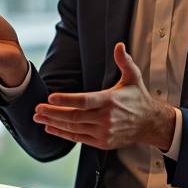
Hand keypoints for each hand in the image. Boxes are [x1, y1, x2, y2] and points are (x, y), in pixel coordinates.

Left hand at [33, 42, 174, 149]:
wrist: (150, 123)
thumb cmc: (138, 99)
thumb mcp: (133, 77)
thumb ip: (124, 61)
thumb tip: (119, 45)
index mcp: (110, 101)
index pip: (84, 101)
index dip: (66, 100)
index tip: (50, 97)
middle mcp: (105, 118)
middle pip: (74, 116)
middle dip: (53, 113)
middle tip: (37, 108)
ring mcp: (103, 132)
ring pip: (74, 128)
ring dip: (54, 123)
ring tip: (39, 117)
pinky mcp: (102, 142)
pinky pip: (78, 138)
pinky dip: (63, 134)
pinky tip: (51, 128)